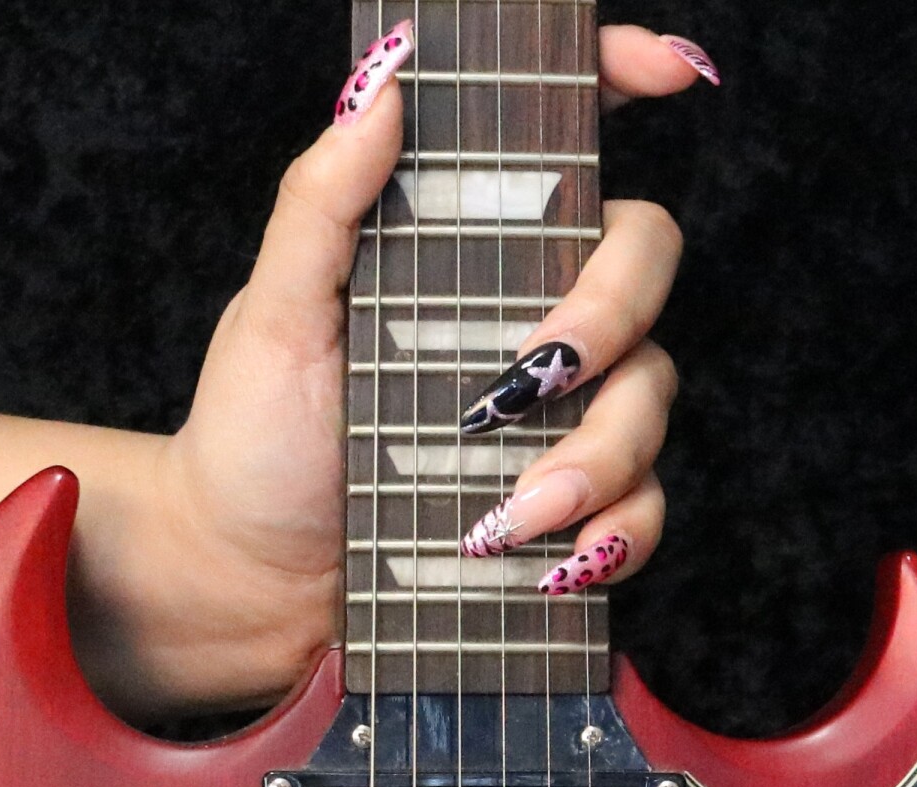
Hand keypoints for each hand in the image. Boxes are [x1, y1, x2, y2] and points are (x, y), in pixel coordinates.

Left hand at [91, 23, 715, 718]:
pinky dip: (615, 535)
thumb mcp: (275, 313)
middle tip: (525, 385)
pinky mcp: (565, 508)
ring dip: (597, 456)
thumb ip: (323, 200)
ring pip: (651, 395)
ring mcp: (555, 411)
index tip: (664, 74)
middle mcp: (525, 312)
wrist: (251, 581)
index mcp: (466, 243)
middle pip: (642, 263)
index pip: (568, 138)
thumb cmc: (254, 443)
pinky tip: (554, 560)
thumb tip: (383, 86)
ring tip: (509, 516)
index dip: (628, 76)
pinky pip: (642, 508)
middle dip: (606, 321)